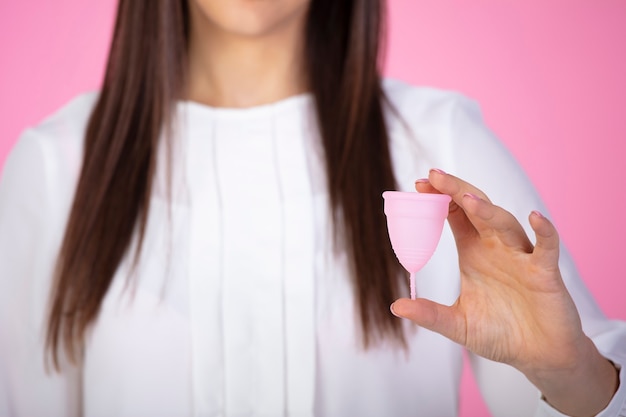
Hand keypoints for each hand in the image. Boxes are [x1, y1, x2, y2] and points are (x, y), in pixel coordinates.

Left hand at [391, 168, 617, 415]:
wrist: (538, 356)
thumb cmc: (500, 333)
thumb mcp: (457, 324)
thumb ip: (429, 314)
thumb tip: (396, 306)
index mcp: (474, 251)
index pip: (454, 216)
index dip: (439, 199)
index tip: (419, 184)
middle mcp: (496, 247)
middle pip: (477, 209)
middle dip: (456, 191)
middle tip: (434, 176)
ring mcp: (521, 257)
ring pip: (505, 223)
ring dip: (487, 210)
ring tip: (467, 198)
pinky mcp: (545, 273)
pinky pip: (546, 247)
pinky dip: (544, 232)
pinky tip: (535, 218)